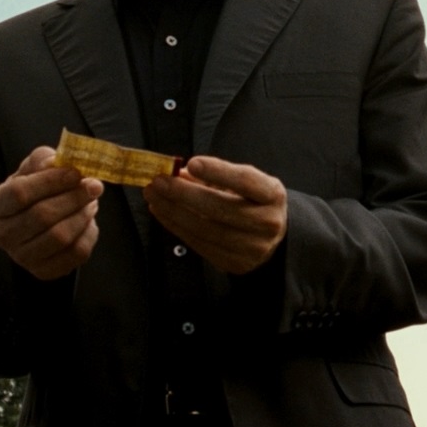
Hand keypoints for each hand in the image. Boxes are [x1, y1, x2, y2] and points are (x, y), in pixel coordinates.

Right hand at [0, 146, 103, 279]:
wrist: (29, 229)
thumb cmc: (32, 193)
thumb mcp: (31, 171)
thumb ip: (43, 160)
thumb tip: (59, 161)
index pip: (20, 193)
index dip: (51, 181)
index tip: (76, 172)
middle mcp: (3, 234)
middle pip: (43, 216)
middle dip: (74, 198)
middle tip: (94, 185)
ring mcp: (22, 257)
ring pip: (60, 236)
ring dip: (83, 215)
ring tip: (91, 202)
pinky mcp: (44, 271)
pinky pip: (75, 253)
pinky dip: (89, 234)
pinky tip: (89, 221)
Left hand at [144, 156, 287, 274]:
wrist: (273, 238)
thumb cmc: (252, 202)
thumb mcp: (243, 183)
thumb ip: (214, 175)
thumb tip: (178, 173)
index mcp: (272, 195)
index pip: (245, 181)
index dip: (218, 171)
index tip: (192, 163)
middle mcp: (267, 222)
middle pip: (221, 207)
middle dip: (184, 193)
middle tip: (159, 181)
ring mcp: (252, 247)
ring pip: (206, 229)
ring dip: (173, 211)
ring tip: (153, 196)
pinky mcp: (235, 263)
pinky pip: (200, 244)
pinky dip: (177, 227)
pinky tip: (163, 213)